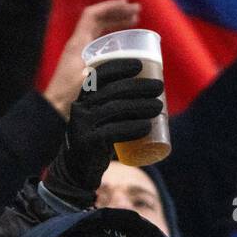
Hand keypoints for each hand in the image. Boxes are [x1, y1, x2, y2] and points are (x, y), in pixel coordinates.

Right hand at [42, 57, 163, 206]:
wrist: (77, 171)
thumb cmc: (97, 141)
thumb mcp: (102, 119)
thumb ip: (116, 106)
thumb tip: (149, 94)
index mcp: (83, 99)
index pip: (98, 76)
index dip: (119, 67)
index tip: (140, 65)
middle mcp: (80, 109)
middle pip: (112, 91)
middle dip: (138, 85)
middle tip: (159, 86)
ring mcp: (82, 126)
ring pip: (115, 109)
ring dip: (140, 105)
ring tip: (159, 106)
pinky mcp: (88, 143)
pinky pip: (113, 132)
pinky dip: (132, 128)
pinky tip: (147, 127)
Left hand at [43, 0, 140, 117]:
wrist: (55, 108)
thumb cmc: (69, 93)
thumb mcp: (90, 77)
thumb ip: (108, 67)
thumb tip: (131, 61)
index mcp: (78, 42)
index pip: (93, 15)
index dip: (110, 7)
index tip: (127, 5)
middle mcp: (78, 43)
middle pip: (98, 20)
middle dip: (117, 13)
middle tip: (137, 12)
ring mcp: (80, 52)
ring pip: (99, 30)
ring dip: (115, 23)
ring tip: (134, 21)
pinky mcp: (82, 62)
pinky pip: (99, 42)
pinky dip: (112, 37)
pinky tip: (123, 42)